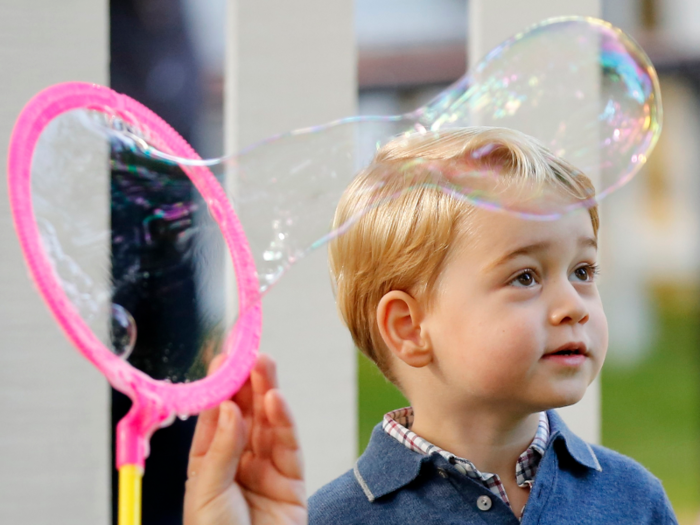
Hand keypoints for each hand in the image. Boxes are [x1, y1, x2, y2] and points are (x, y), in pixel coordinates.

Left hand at [184, 354, 306, 524]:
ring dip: (267, 393)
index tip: (223, 357)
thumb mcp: (206, 493)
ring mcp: (267, 470)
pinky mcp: (292, 481)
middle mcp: (238, 462)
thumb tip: (228, 407)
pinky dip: (284, 421)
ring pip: (268, 423)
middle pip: (245, 414)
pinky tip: (276, 399)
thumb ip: (220, 448)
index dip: (220, 387)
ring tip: (264, 365)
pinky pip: (288, 446)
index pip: (215, 417)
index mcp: (209, 463)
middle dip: (247, 383)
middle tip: (249, 353)